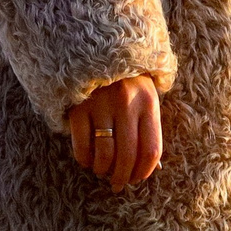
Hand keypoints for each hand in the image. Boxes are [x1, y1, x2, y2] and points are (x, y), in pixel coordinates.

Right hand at [66, 75, 161, 190]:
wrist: (95, 46)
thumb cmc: (125, 79)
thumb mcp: (144, 97)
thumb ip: (148, 128)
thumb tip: (152, 167)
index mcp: (148, 102)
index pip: (151, 150)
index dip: (144, 171)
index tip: (137, 179)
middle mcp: (126, 103)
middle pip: (127, 155)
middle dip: (122, 177)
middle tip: (118, 184)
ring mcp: (101, 104)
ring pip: (104, 153)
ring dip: (103, 169)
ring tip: (102, 171)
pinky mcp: (78, 106)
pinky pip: (82, 144)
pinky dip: (84, 158)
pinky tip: (87, 160)